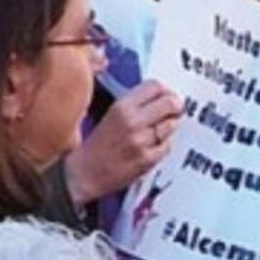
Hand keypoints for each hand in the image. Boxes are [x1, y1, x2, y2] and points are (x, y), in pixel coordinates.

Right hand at [66, 80, 182, 206]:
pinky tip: (151, 147)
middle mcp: (132, 121)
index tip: (168, 96)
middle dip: (175, 106)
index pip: (155, 87)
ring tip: (155, 132)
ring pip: (171, 125)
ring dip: (167, 127)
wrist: (85, 173)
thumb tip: (162, 96)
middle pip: (170, 103)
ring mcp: (141, 141)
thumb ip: (136, 104)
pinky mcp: (147, 159)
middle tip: (174, 111)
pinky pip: (167, 146)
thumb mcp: (112, 114)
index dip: (166, 91)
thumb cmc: (97, 145)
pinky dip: (162, 146)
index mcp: (122, 107)